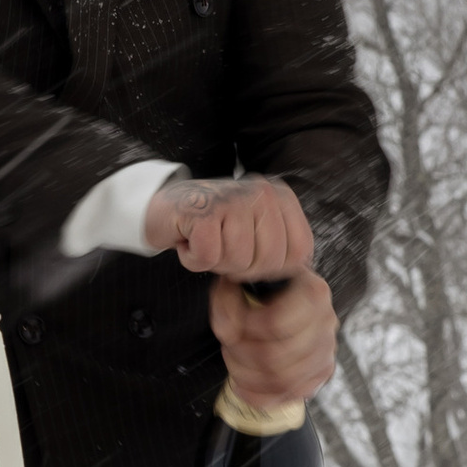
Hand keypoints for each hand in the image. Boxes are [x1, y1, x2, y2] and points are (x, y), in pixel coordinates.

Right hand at [142, 170, 314, 281]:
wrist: (166, 209)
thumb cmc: (212, 227)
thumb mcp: (256, 233)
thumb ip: (282, 248)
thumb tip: (301, 273)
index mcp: (281, 198)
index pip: (299, 253)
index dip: (273, 268)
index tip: (250, 256)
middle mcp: (262, 193)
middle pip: (269, 261)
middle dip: (241, 268)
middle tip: (221, 248)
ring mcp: (233, 199)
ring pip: (238, 261)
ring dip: (215, 262)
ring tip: (205, 241)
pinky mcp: (203, 210)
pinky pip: (208, 257)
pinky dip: (193, 259)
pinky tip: (189, 240)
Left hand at [211, 268, 337, 407]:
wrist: (284, 294)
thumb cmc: (263, 288)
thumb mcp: (239, 280)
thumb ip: (228, 300)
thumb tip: (229, 331)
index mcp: (311, 293)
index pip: (275, 324)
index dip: (244, 330)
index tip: (231, 325)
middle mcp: (324, 322)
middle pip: (277, 356)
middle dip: (241, 355)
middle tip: (228, 345)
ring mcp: (325, 350)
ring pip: (283, 381)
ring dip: (246, 376)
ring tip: (234, 361)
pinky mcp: (320, 373)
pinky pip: (289, 395)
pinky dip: (259, 396)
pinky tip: (243, 384)